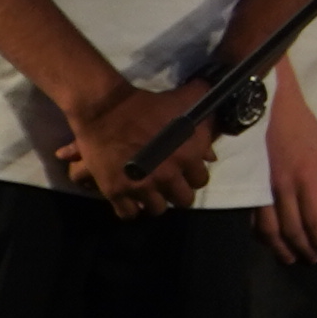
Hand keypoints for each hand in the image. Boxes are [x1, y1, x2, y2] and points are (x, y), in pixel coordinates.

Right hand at [61, 79, 214, 217]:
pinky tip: (130, 199)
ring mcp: (142, 186)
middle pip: (183, 200)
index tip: (185, 171)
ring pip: (157, 209)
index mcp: (188, 156)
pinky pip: (129, 213)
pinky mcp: (117, 191)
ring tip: (150, 192)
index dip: (193, 175)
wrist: (105, 108)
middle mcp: (168, 175)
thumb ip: (206, 124)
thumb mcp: (185, 105)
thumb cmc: (147, 104)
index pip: (201, 180)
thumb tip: (211, 153)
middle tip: (168, 183)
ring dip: (155, 201)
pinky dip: (130, 209)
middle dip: (177, 192)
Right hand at [255, 77, 316, 263]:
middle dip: (304, 248)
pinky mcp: (250, 188)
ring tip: (291, 259)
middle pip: (293, 229)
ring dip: (281, 248)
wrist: (270, 109)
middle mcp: (284, 188)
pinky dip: (262, 236)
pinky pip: (254, 219)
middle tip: (312, 259)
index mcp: (307, 177)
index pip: (316, 219)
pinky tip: (270, 243)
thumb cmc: (303, 128)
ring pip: (270, 229)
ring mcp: (263, 189)